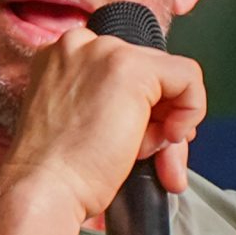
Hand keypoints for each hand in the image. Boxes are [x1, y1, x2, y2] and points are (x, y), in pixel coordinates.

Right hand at [0, 25, 206, 224]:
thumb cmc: (56, 173)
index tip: (139, 141)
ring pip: (169, 76)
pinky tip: (168, 138)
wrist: (43, 189)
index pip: (124, 73)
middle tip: (151, 157)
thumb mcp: (85, 127)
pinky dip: (192, 110)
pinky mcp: (132, 67)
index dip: (141, 110)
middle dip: (160, 119)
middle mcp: (80, 45)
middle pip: (148, 74)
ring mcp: (105, 52)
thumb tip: (171, 123)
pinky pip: (189, 77)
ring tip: (144, 155)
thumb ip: (117, 110)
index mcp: (63, 59)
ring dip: (168, 122)